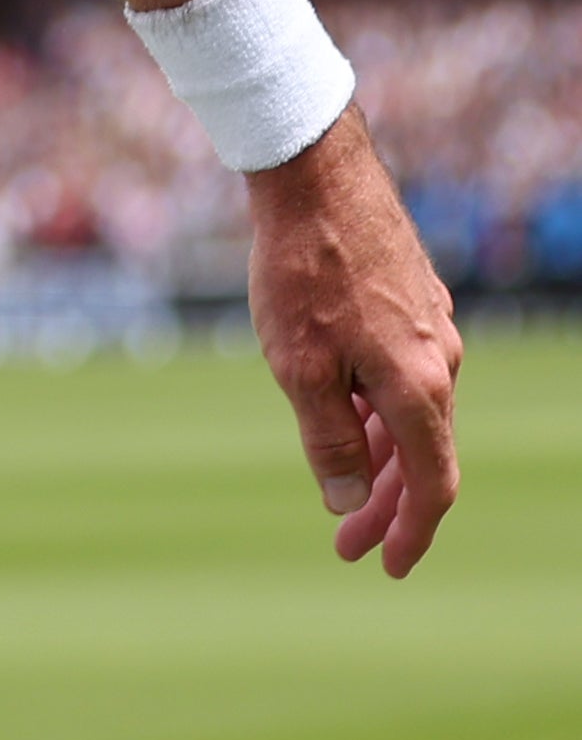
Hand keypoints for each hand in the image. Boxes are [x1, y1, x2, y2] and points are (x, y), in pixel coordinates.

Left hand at [247, 107, 461, 575]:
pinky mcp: (412, 302)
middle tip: (347, 542)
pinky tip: (344, 413)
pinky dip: (377, 409)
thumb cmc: (300, 268)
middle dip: (386, 503)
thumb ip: (329, 438)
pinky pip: (402, 375)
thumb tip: (349, 500)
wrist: (314, 173)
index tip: (385, 566)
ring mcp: (430, 328)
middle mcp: (441, 361)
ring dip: (380, 456)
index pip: (432, 484)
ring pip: (412, 412)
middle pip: (423, 454)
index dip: (410, 532)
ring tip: (341, 489)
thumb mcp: (298, 366)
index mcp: (420, 386)